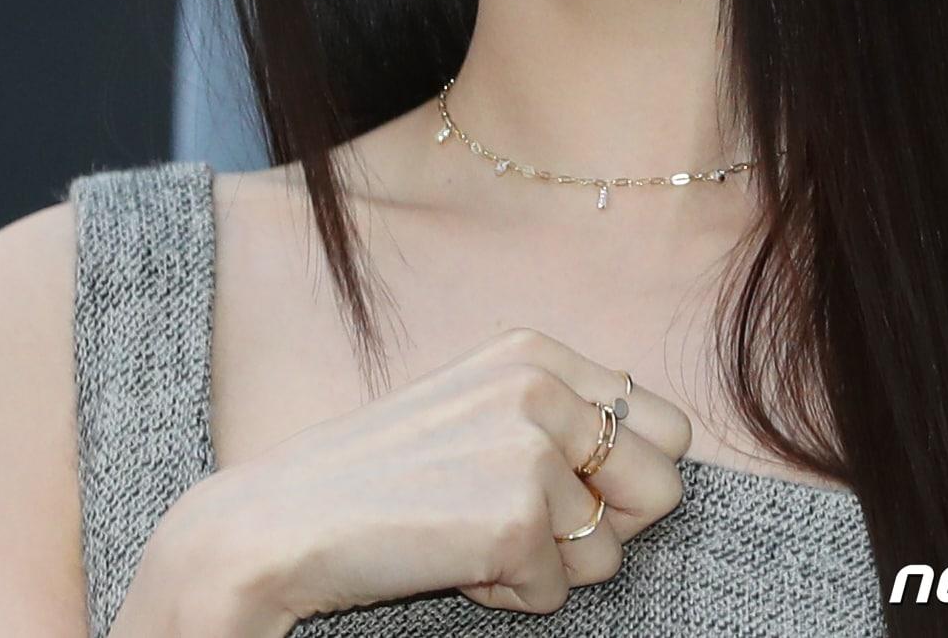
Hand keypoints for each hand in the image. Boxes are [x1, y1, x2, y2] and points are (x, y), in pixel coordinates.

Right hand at [169, 326, 692, 624]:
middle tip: (532, 527)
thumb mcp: (479, 409)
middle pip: (664, 482)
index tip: (571, 490)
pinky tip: (450, 559)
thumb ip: (561, 419)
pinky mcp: (518, 520)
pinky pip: (560, 593)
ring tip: (471, 535)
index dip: (630, 473)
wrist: (283, 521)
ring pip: (612, 551)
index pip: (664, 421)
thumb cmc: (382, 475)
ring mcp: (532, 450)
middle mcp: (543, 386)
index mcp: (537, 352)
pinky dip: (509, 595)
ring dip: (548, 566)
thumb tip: (661, 470)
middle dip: (612, 524)